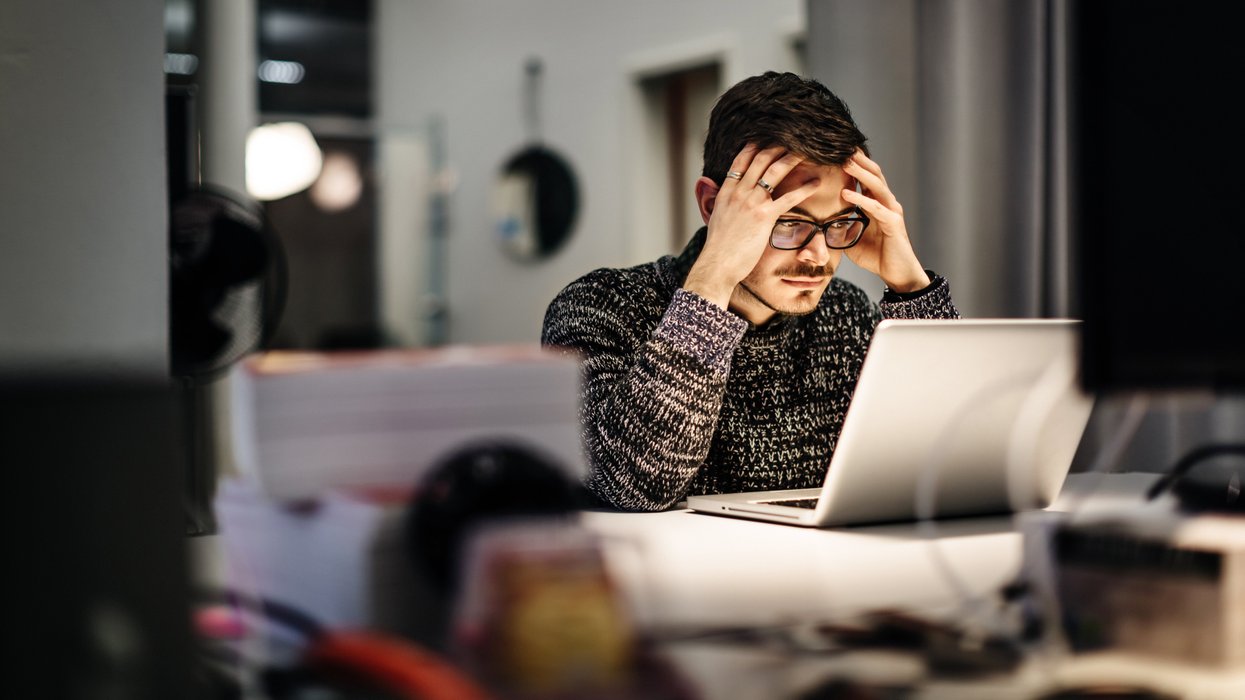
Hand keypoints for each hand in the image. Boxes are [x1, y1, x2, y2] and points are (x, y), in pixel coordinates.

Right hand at [684, 145, 820, 308]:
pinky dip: (804, 189)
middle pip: (760, 159)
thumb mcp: (714, 218)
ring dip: (792, 158)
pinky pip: (789, 198)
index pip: (740, 160)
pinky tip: (816, 183)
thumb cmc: (718, 247)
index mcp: (726, 191)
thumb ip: (718, 201)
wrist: (717, 264)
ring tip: (808, 151)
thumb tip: (712, 192)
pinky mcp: (764, 217)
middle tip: (793, 138)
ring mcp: (752, 203)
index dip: (755, 146)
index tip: (766, 137)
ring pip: (774, 172)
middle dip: (777, 146)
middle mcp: (739, 192)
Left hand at [841, 151, 929, 292]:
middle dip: (858, 160)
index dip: (854, 165)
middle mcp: (886, 203)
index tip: (837, 152)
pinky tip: (846, 193)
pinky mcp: (893, 224)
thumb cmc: (876, 256)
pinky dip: (861, 199)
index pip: (866, 178)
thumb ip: (839, 227)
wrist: (897, 274)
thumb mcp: (851, 239)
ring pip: (877, 185)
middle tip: (841, 146)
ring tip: (845, 161)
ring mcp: (891, 211)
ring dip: (860, 172)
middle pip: (873, 174)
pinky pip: (876, 208)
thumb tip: (817, 223)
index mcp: (876, 204)